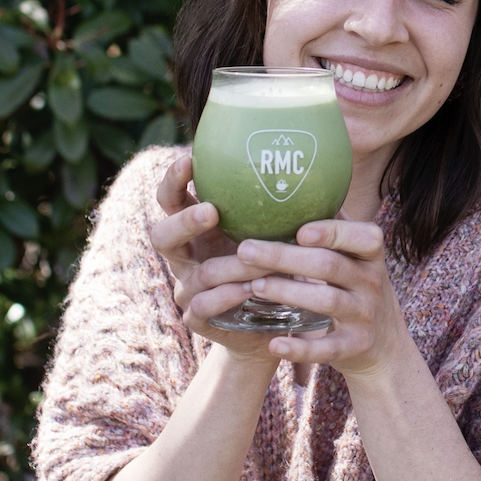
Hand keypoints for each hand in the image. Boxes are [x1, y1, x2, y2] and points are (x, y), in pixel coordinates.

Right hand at [151, 152, 280, 363]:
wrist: (271, 322)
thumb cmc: (274, 266)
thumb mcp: (275, 235)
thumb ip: (283, 209)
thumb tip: (318, 169)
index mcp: (196, 229)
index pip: (172, 199)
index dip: (173, 180)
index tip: (189, 159)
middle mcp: (185, 257)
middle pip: (162, 236)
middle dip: (184, 221)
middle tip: (211, 210)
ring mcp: (189, 289)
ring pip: (199, 273)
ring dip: (229, 263)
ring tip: (252, 253)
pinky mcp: (198, 319)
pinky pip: (206, 305)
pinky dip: (229, 295)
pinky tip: (250, 287)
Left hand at [240, 217, 409, 377]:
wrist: (385, 346)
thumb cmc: (357, 288)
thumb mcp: (357, 258)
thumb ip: (335, 226)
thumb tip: (300, 178)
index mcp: (370, 256)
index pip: (363, 237)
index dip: (333, 232)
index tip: (299, 231)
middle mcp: (372, 283)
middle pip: (330, 266)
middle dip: (286, 258)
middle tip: (245, 249)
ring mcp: (365, 317)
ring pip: (326, 303)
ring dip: (287, 294)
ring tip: (253, 286)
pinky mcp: (355, 347)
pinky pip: (328, 349)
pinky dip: (300, 349)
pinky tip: (273, 344)